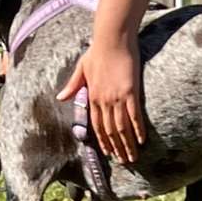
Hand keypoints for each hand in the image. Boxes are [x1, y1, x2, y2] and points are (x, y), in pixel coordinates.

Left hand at [59, 33, 146, 166]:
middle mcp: (103, 100)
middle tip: (124, 162)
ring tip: (132, 157)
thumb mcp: (81, 68)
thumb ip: (72, 85)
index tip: (109, 153)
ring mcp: (117, 97)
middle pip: (110, 131)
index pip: (96, 125)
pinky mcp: (130, 92)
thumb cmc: (97, 50)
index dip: (103, 141)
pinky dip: (137, 130)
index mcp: (92, 96)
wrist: (112, 38)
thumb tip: (60, 98)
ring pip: (122, 128)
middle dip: (117, 149)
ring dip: (127, 145)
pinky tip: (141, 140)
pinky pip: (134, 116)